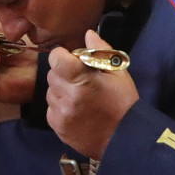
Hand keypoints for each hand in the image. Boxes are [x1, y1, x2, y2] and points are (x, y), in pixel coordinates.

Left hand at [45, 30, 139, 158]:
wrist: (125, 140)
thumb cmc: (123, 103)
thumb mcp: (118, 73)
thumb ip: (101, 51)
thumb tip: (88, 34)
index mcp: (82, 80)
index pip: (56, 58)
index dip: (62, 56)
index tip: (71, 60)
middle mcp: (67, 96)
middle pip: (52, 74)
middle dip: (63, 74)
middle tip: (80, 81)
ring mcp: (61, 114)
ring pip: (50, 92)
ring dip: (61, 91)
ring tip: (80, 98)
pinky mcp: (57, 128)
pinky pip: (51, 109)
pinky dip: (60, 108)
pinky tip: (76, 111)